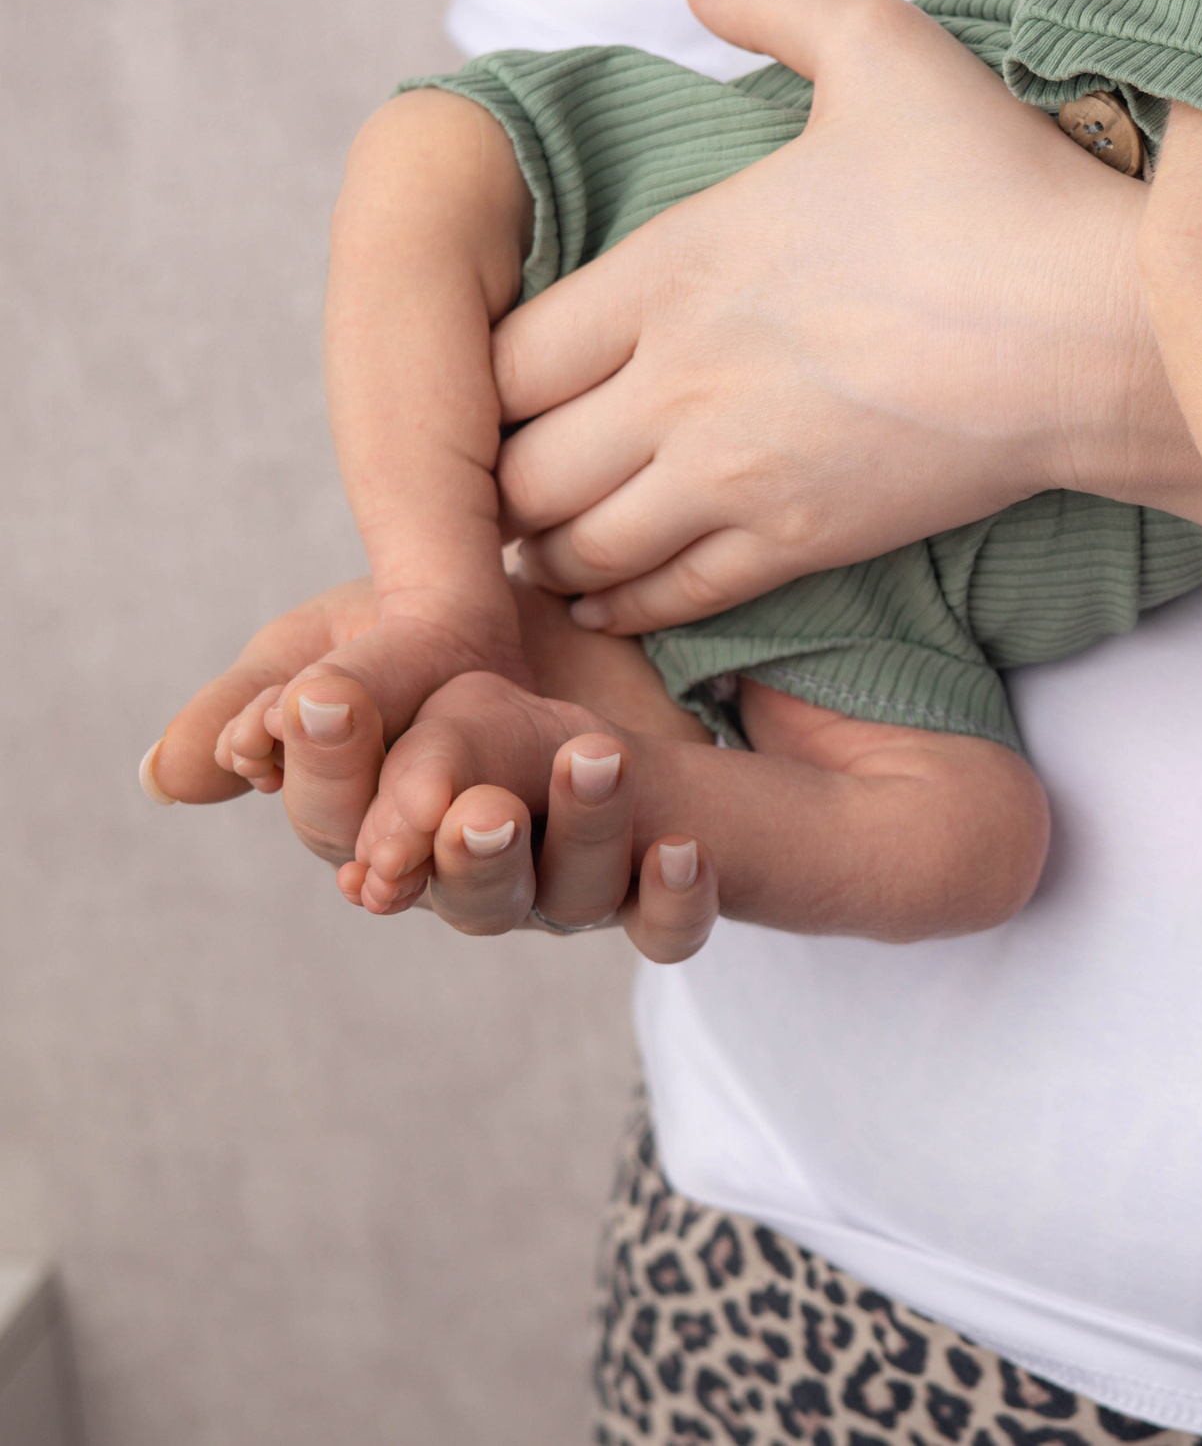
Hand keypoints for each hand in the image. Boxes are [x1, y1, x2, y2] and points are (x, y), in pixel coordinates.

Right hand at [144, 577, 718, 960]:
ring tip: (593, 755)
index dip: (336, 776)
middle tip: (479, 807)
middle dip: (467, 852)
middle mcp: (475, 875)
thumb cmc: (428, 642)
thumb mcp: (331, 645)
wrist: (564, 619)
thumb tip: (172, 777)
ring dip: (582, 834)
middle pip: (462, 894)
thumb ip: (261, 701)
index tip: (329, 702)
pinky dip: (679, 897)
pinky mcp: (655, 882)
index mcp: (386, 832)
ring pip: (570, 898)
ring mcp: (566, 886)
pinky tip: (685, 846)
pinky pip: (670, 927)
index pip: (346, 830)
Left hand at [490, 0, 1199, 632]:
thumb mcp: (884, 48)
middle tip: (504, 475)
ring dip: (549, 546)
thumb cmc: (997, 189)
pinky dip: (621, 604)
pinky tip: (603, 599)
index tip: (501, 382)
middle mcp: (681, 379)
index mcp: (675, 265)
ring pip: (580, 542)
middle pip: (522, 463)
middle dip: (500, 475)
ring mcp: (737, 473)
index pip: (507, 350)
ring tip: (539, 544)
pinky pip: (671, 594)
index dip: (480, 377)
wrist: (1098, 330)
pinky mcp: (802, 540)